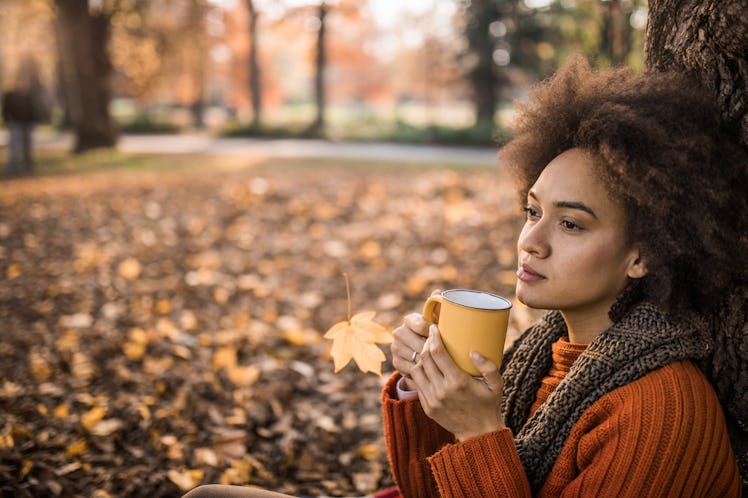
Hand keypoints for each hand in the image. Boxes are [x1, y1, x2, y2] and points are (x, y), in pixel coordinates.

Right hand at [390, 290, 441, 390]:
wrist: (423, 355)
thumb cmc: (435, 334)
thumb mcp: (438, 323)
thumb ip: (439, 308)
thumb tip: (438, 291)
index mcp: (409, 320)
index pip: (420, 324)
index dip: (432, 332)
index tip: (441, 336)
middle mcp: (399, 332)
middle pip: (417, 342)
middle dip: (430, 349)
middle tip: (443, 354)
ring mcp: (395, 348)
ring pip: (414, 355)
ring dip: (427, 361)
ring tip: (439, 363)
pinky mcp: (396, 362)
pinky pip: (411, 368)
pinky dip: (421, 370)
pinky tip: (430, 370)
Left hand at [410, 325, 504, 440]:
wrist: (479, 434)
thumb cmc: (489, 405)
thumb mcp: (497, 385)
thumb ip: (489, 367)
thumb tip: (473, 351)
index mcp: (458, 382)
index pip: (437, 353)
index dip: (433, 337)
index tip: (434, 328)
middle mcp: (442, 390)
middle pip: (425, 359)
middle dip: (425, 344)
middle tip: (430, 337)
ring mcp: (432, 400)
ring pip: (417, 370)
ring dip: (420, 358)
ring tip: (427, 351)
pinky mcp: (427, 407)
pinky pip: (417, 384)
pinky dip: (419, 372)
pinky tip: (425, 366)